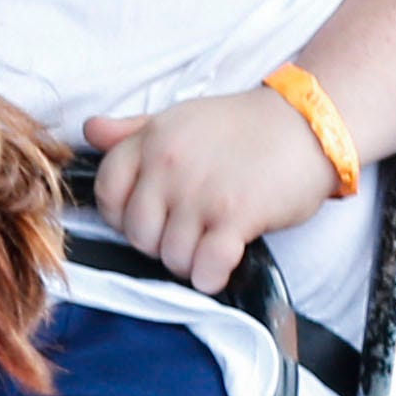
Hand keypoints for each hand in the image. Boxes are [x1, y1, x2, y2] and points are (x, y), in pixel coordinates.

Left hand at [83, 87, 337, 294]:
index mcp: (150, 142)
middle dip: (158, 245)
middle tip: (186, 236)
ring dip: (189, 263)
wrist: (307, 125)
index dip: (122, 217)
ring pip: (170, 256)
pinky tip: (221, 267)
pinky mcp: (236, 217)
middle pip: (137, 234)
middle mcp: (168, 167)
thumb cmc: (242, 126)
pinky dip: (211, 277)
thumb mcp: (178, 118)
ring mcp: (200, 193)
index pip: (108, 194)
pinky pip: (206, 266)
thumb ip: (130, 131)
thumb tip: (89, 131)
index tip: (148, 220)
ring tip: (209, 247)